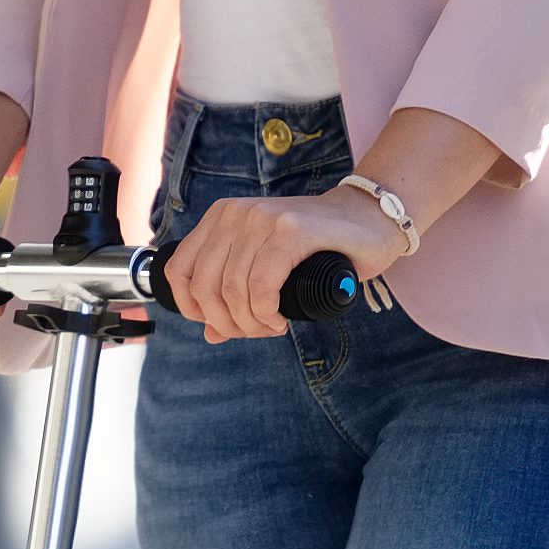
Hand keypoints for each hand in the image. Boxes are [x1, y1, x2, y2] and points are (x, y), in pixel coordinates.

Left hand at [162, 182, 403, 343]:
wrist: (369, 220)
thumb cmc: (318, 248)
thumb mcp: (266, 269)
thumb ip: (235, 296)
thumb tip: (210, 334)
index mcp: (220, 218)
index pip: (180, 272)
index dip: (193, 309)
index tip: (221, 325)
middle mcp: (235, 214)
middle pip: (206, 287)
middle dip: (227, 323)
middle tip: (257, 332)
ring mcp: (262, 219)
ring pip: (232, 291)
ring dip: (251, 323)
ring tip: (272, 327)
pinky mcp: (290, 231)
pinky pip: (261, 286)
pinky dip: (266, 314)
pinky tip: (279, 320)